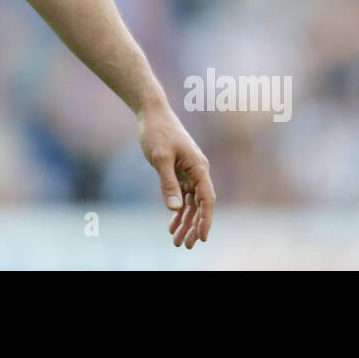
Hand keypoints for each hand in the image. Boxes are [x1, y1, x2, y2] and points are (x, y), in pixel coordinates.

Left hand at [137, 104, 214, 248]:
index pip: (207, 199)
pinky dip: (178, 209)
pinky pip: (182, 194)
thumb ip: (168, 183)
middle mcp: (197, 170)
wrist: (151, 113)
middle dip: (193, 226)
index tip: (201, 238)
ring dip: (185, 221)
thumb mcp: (160, 158)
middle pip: (200, 204)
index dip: (205, 220)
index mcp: (198, 167)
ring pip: (191, 202)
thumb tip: (176, 208)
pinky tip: (172, 223)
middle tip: (183, 245)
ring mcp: (189, 171)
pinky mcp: (179, 170)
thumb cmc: (157, 132)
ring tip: (176, 240)